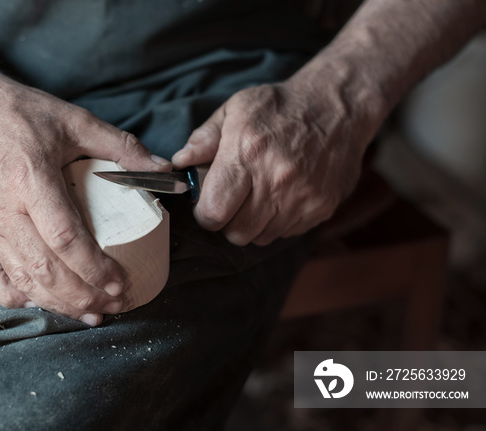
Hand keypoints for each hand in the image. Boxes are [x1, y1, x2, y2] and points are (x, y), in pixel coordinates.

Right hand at [0, 74, 170, 325]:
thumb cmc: (23, 115)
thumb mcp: (76, 121)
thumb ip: (121, 146)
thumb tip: (163, 168)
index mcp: (30, 179)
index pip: (64, 237)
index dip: (94, 267)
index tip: (121, 283)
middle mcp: (5, 209)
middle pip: (44, 268)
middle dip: (83, 295)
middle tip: (115, 304)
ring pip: (22, 279)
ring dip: (58, 304)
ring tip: (91, 313)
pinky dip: (16, 297)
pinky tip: (43, 303)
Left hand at [171, 80, 374, 245]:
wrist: (337, 105)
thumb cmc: (279, 107)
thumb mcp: (235, 109)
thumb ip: (204, 138)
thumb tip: (181, 163)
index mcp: (247, 153)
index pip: (214, 212)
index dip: (205, 213)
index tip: (208, 202)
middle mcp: (276, 179)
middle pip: (236, 232)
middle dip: (227, 221)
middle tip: (233, 200)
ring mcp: (303, 197)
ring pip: (261, 237)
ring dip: (253, 223)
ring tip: (258, 196)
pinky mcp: (322, 207)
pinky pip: (286, 233)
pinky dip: (278, 222)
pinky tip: (281, 196)